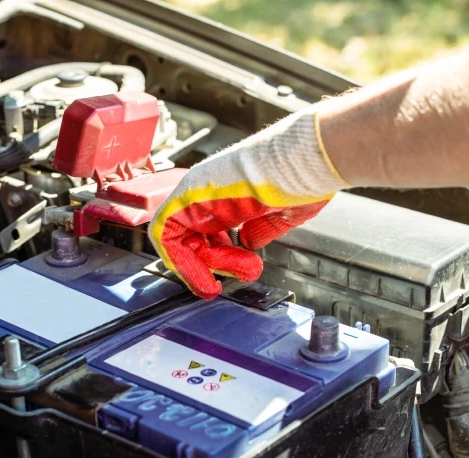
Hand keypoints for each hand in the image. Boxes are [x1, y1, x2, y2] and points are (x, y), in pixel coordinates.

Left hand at [149, 106, 348, 298]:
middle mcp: (209, 191)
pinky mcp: (184, 198)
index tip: (239, 271)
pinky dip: (181, 264)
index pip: (208, 228)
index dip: (219, 255)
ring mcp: (195, 193)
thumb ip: (261, 228)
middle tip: (231, 279)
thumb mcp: (282, 214)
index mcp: (230, 191)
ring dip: (197, 269)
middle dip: (210, 264)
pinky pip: (166, 236)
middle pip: (190, 235)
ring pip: (177, 238)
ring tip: (220, 284)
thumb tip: (248, 243)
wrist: (301, 163)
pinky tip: (206, 280)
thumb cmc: (301, 180)